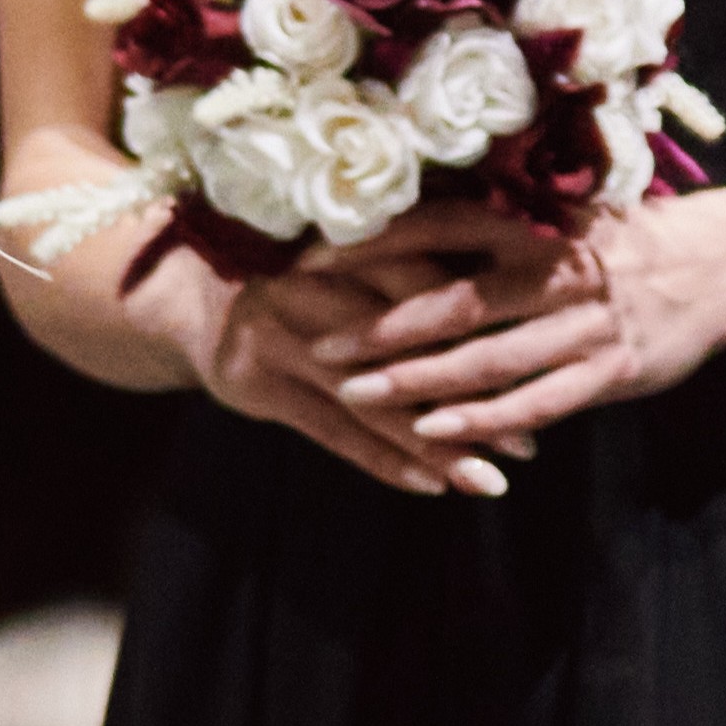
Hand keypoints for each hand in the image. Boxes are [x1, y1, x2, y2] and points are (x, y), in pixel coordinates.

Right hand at [106, 234, 500, 501]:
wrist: (185, 290)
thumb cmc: (292, 265)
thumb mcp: (346, 250)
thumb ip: (411, 263)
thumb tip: (516, 292)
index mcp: (342, 238)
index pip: (424, 280)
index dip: (483, 322)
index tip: (540, 359)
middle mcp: (309, 282)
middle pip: (406, 346)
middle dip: (472, 395)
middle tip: (529, 439)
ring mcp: (277, 335)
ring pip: (372, 398)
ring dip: (435, 444)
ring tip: (490, 478)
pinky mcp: (255, 383)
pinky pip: (332, 432)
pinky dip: (384, 460)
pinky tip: (431, 487)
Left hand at [330, 199, 725, 463]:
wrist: (724, 265)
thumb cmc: (626, 240)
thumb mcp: (564, 216)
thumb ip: (497, 230)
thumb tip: (404, 229)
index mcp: (538, 221)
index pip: (441, 224)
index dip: (375, 242)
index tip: (309, 259)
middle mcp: (557, 269)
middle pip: (456, 300)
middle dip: (382, 325)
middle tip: (319, 342)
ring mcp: (586, 324)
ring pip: (490, 358)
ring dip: (419, 380)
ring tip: (356, 394)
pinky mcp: (613, 370)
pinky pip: (539, 402)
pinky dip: (485, 419)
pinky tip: (437, 432)